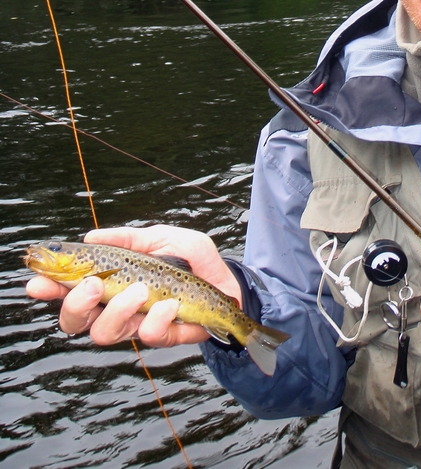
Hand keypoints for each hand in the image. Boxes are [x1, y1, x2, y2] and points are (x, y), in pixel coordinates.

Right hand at [25, 225, 241, 347]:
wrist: (228, 280)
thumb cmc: (191, 258)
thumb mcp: (161, 237)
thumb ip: (127, 238)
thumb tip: (90, 237)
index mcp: (110, 281)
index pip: (69, 289)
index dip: (49, 288)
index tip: (37, 282)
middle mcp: (116, 307)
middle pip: (75, 320)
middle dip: (76, 304)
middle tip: (93, 284)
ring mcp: (137, 324)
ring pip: (105, 332)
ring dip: (119, 309)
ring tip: (141, 289)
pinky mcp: (163, 337)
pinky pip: (148, 335)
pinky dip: (157, 317)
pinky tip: (172, 303)